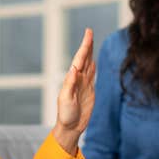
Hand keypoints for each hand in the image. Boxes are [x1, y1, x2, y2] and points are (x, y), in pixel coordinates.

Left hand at [53, 28, 95, 153]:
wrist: (71, 127)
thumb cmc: (65, 115)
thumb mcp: (66, 100)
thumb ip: (70, 84)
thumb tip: (74, 69)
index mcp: (71, 79)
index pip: (79, 59)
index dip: (84, 46)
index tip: (88, 33)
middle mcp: (77, 79)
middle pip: (84, 58)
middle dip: (87, 45)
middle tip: (89, 31)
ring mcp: (83, 85)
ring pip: (88, 65)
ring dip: (90, 53)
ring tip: (91, 42)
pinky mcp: (89, 91)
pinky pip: (92, 76)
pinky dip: (93, 67)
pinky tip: (93, 61)